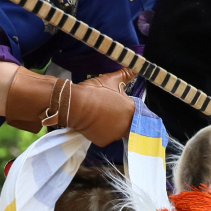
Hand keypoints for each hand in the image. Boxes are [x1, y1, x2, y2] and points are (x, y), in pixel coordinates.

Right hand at [5, 66, 136, 145]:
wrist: (75, 104)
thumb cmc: (94, 91)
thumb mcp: (111, 79)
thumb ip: (126, 75)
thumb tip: (136, 68)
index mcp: (130, 110)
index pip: (134, 111)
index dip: (125, 108)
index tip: (117, 105)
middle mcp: (125, 125)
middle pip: (125, 122)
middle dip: (118, 117)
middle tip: (106, 109)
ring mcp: (114, 135)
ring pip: (115, 130)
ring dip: (110, 125)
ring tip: (99, 115)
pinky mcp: (103, 141)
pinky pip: (104, 137)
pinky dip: (100, 132)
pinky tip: (93, 123)